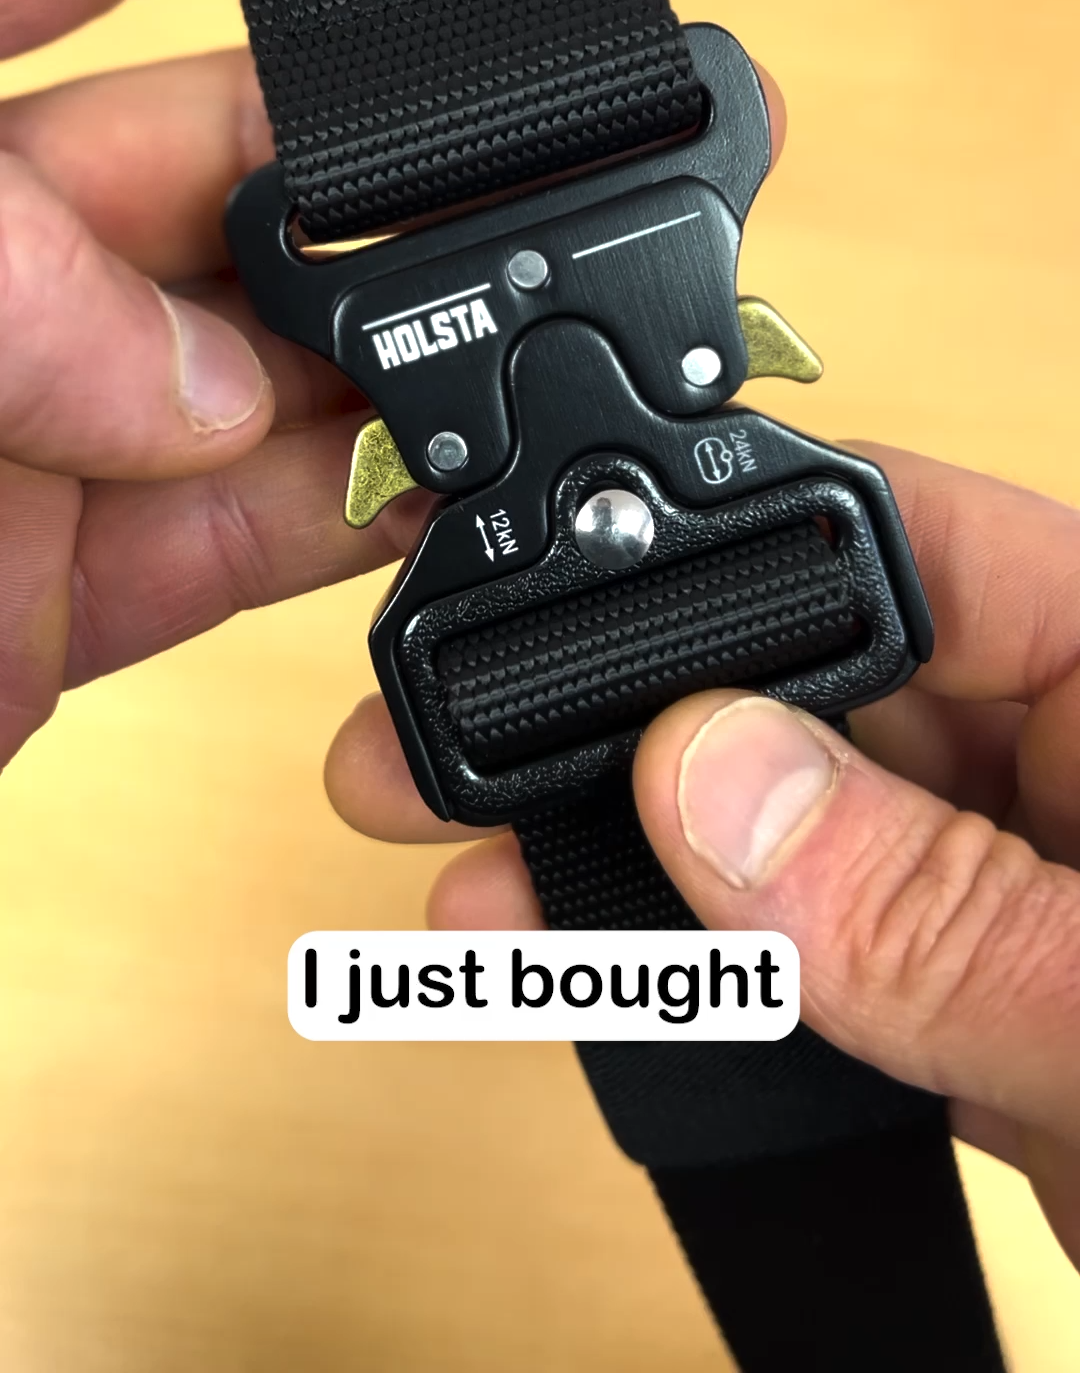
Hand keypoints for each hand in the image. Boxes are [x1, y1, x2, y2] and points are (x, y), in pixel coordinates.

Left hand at [0, 0, 431, 767]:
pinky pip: (221, 546)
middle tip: (474, 209)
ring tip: (488, 362)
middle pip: (192, 161)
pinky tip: (420, 497)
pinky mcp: (28, 602)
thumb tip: (181, 366)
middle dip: (345, 175)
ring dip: (369, 363)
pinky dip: (332, 528)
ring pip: (234, 366)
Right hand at [326, 447, 1079, 1270]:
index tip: (569, 591)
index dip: (740, 549)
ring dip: (620, 847)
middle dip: (626, 710)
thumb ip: (950, 915)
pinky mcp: (980, 1000)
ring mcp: (1025, 884)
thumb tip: (715, 775)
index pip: (934, 550)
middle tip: (455, 730)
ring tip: (467, 866)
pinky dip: (683, 959)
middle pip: (817, 677)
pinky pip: (803, 944)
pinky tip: (571, 955)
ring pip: (786, 820)